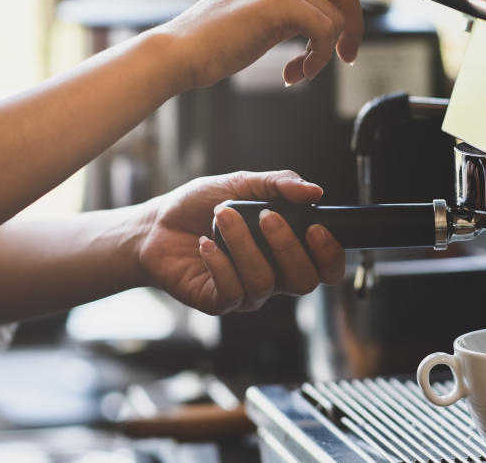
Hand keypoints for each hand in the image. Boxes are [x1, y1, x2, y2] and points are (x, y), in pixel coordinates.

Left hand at [136, 171, 345, 314]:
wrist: (156, 225)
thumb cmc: (200, 206)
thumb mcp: (240, 184)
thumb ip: (278, 185)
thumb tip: (313, 190)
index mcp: (285, 252)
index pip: (325, 268)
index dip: (330, 255)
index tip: (316, 228)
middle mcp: (272, 277)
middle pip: (303, 282)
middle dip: (288, 247)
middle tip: (267, 217)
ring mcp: (245, 293)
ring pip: (263, 282)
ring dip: (244, 245)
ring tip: (223, 216)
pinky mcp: (217, 302)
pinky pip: (231, 292)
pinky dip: (220, 264)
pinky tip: (206, 244)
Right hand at [157, 0, 368, 88]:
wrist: (183, 52)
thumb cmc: (218, 38)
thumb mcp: (261, 11)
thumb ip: (294, 4)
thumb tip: (330, 27)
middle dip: (352, 29)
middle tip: (345, 56)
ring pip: (337, 15)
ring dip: (327, 52)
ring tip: (304, 68)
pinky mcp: (280, 1)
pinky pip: (324, 32)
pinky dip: (316, 60)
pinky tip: (294, 73)